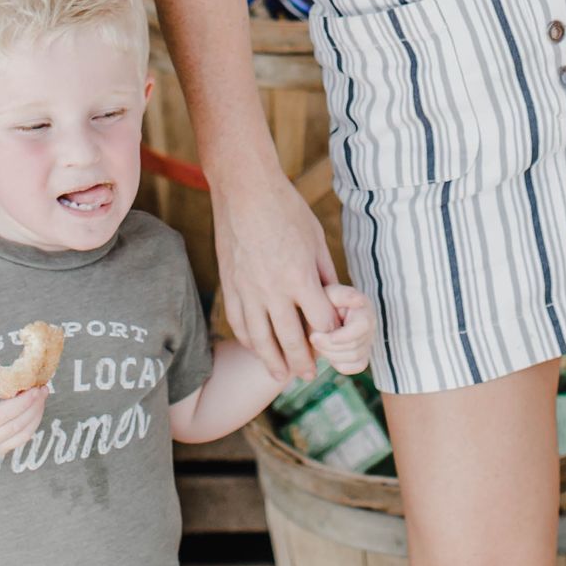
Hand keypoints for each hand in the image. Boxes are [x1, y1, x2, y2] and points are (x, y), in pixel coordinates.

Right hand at [0, 373, 49, 462]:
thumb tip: (18, 372)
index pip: (4, 413)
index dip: (24, 401)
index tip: (37, 387)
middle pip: (16, 424)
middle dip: (34, 406)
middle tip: (44, 389)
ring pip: (23, 434)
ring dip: (36, 415)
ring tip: (41, 398)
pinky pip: (20, 440)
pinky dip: (31, 424)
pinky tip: (33, 410)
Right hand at [214, 169, 342, 386]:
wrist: (244, 190)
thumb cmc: (286, 210)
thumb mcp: (316, 239)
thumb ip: (325, 274)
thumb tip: (335, 302)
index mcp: (300, 277)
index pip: (321, 323)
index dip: (331, 336)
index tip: (335, 341)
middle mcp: (273, 290)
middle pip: (291, 341)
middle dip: (304, 363)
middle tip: (310, 376)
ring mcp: (247, 291)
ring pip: (260, 340)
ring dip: (273, 362)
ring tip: (282, 376)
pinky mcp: (230, 286)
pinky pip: (239, 323)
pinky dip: (248, 342)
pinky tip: (257, 349)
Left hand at [309, 286, 374, 379]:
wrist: (319, 312)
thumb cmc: (323, 300)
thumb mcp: (330, 292)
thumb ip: (342, 295)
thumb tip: (359, 300)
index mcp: (365, 309)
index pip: (362, 326)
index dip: (341, 336)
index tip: (317, 336)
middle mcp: (371, 326)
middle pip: (355, 347)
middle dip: (328, 346)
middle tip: (312, 337)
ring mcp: (368, 342)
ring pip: (353, 358)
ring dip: (330, 354)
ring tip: (318, 342)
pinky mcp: (362, 356)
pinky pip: (353, 367)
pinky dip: (337, 363)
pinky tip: (327, 351)